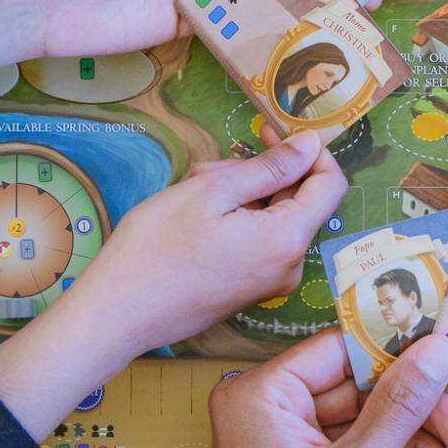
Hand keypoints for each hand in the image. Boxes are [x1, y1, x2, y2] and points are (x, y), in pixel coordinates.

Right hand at [0, 131, 344, 439]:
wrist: (117, 314)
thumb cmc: (159, 245)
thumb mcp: (213, 191)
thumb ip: (271, 167)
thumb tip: (313, 144)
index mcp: (289, 239)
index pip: (331, 184)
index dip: (308, 151)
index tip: (271, 133)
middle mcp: (289, 265)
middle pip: (297, 200)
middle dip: (260, 173)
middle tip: (210, 167)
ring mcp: (268, 282)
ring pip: (271, 217)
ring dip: (239, 194)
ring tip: (192, 190)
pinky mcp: (246, 289)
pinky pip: (256, 241)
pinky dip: (233, 219)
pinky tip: (192, 215)